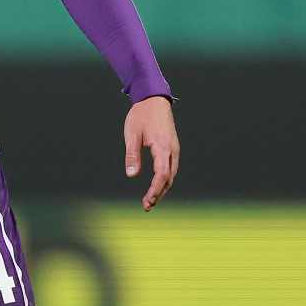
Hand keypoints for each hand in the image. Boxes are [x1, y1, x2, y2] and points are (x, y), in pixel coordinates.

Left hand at [123, 95, 179, 210]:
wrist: (153, 100)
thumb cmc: (141, 116)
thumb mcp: (132, 134)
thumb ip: (132, 155)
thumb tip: (131, 175)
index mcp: (163, 147)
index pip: (162, 175)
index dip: (156, 190)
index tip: (148, 201)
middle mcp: (172, 150)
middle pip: (169, 178)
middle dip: (159, 193)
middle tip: (147, 205)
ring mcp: (174, 149)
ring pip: (171, 174)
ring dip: (162, 188)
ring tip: (151, 200)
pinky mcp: (172, 148)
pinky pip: (171, 168)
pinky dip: (165, 179)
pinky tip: (157, 185)